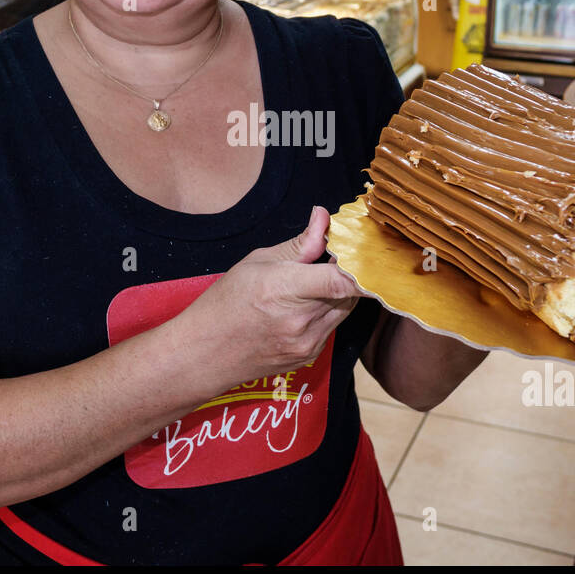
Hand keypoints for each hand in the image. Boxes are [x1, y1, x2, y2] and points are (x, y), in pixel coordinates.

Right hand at [187, 206, 361, 388]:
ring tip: (311, 282)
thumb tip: (323, 217)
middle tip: (332, 257)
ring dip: (339, 291)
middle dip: (347, 271)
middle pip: (350, 290)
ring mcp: (307, 343)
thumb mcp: (258, 262)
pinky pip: (332, 325)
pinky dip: (328, 311)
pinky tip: (303, 306)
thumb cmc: (225, 304)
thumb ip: (300, 243)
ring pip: (345, 308)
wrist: (205, 353)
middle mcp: (301, 321)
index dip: (364, 266)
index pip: (343, 280)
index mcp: (285, 289)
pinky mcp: (309, 356)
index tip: (369, 252)